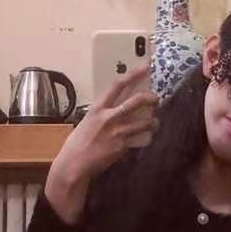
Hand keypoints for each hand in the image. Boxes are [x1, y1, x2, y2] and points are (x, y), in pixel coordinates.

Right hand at [46, 68, 156, 222]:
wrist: (75, 164)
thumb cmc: (77, 143)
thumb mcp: (87, 122)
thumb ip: (101, 115)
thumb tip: (114, 111)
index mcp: (97, 108)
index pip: (117, 85)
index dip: (133, 74)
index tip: (144, 67)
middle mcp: (109, 117)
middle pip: (136, 101)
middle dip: (150, 98)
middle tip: (155, 99)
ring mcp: (117, 132)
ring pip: (144, 123)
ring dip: (153, 122)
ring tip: (155, 123)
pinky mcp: (122, 147)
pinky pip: (137, 140)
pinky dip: (141, 140)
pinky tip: (142, 141)